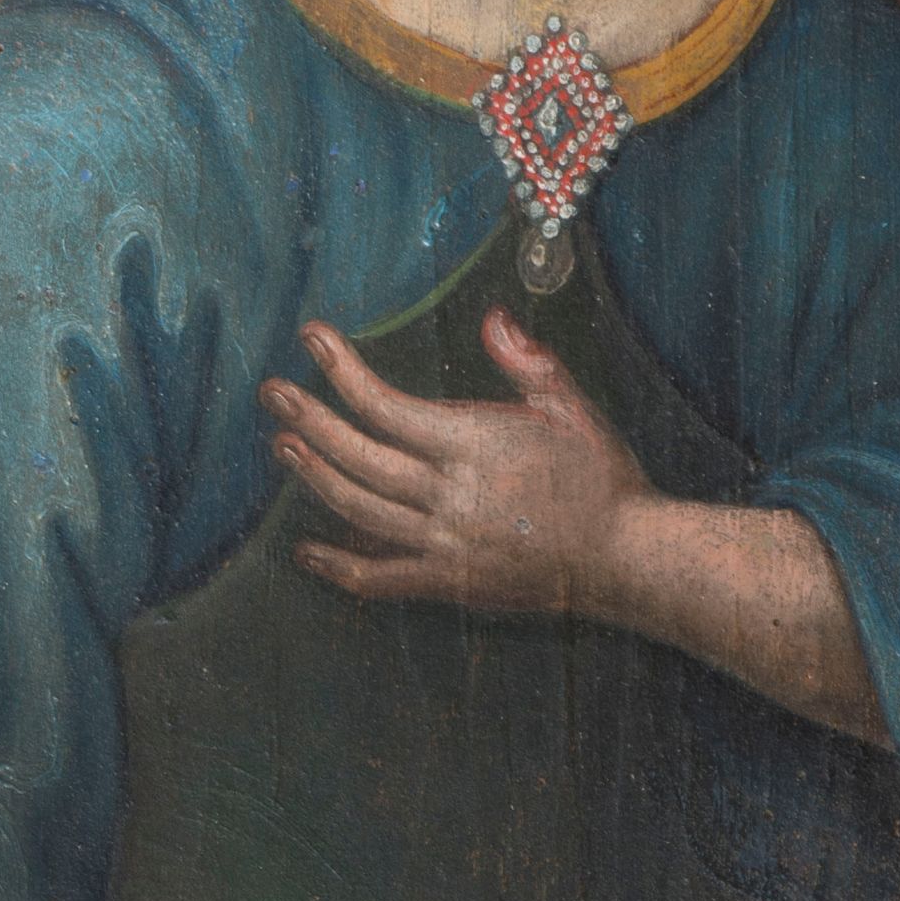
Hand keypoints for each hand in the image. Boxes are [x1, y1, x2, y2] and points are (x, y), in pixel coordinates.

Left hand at [262, 307, 649, 615]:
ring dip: (316, 477)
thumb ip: (526, 362)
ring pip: (360, 510)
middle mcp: (450, 494)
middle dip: (309, 420)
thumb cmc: (603, 477)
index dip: (340, 371)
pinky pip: (381, 578)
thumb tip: (491, 318)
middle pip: (359, 455)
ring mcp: (445, 543)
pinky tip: (306, 553)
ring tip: (283, 448)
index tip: (312, 340)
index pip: (385, 406)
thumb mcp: (571, 407)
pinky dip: (338, 568)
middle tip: (272, 393)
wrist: (626, 558)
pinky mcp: (450, 583)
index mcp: (474, 444)